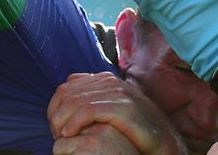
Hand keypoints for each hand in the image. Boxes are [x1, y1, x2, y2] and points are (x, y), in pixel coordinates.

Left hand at [49, 72, 184, 154]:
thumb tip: (70, 88)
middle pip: (67, 93)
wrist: (162, 138)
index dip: (55, 107)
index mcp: (104, 79)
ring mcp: (116, 92)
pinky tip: (70, 134)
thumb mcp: (112, 107)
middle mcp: (109, 81)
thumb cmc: (134, 126)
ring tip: (61, 136)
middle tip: (55, 133)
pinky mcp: (122, 107)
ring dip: (61, 120)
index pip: (67, 86)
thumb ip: (94, 97)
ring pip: (74, 101)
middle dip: (56, 114)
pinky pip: (87, 111)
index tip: (55, 126)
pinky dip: (74, 123)